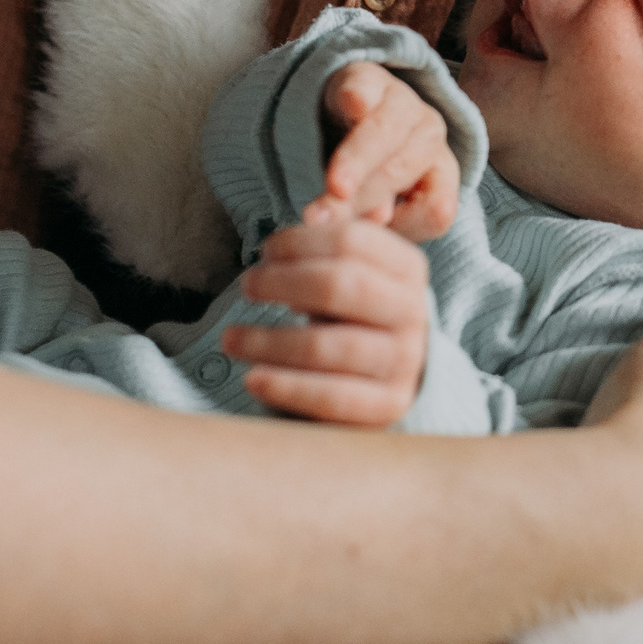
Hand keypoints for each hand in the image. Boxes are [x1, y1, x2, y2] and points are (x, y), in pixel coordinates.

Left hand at [221, 216, 430, 426]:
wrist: (393, 379)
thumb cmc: (358, 318)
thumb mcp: (356, 277)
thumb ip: (327, 253)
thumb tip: (283, 236)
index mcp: (407, 269)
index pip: (351, 241)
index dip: (299, 241)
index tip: (266, 250)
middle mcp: (412, 313)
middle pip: (338, 285)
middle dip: (281, 282)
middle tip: (247, 286)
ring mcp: (403, 362)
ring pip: (325, 345)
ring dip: (267, 340)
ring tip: (231, 338)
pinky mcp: (387, 407)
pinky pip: (330, 398)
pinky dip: (285, 387)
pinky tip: (253, 379)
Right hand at [318, 61, 460, 242]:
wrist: (346, 112)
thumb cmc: (368, 172)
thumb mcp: (377, 204)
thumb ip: (377, 217)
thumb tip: (375, 221)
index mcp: (440, 174)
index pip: (436, 208)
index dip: (406, 225)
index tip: (369, 237)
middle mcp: (429, 136)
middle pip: (403, 171)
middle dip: (366, 198)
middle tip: (326, 220)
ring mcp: (402, 102)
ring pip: (386, 134)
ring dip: (358, 161)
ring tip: (333, 186)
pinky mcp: (367, 78)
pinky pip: (363, 92)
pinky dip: (356, 101)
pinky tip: (346, 112)